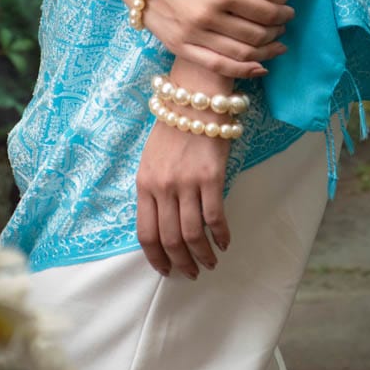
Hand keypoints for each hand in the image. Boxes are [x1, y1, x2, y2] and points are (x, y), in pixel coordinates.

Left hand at [136, 102, 231, 277]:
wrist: (194, 97)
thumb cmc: (173, 127)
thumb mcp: (151, 159)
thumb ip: (153, 191)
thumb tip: (163, 224)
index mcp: (144, 184)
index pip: (146, 234)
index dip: (157, 258)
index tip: (167, 271)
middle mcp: (163, 187)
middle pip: (170, 239)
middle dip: (182, 263)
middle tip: (192, 272)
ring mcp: (187, 182)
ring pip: (193, 233)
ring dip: (203, 254)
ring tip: (210, 262)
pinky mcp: (211, 176)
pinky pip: (215, 216)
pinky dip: (221, 234)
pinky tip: (225, 242)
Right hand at [142, 0, 293, 79]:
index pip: (263, 12)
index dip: (282, 15)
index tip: (290, 13)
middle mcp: (207, 18)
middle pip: (254, 35)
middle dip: (275, 33)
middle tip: (283, 29)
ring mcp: (193, 36)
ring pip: (239, 54)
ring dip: (264, 54)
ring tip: (277, 48)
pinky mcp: (180, 48)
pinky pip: (216, 66)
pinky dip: (241, 71)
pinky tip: (258, 68)